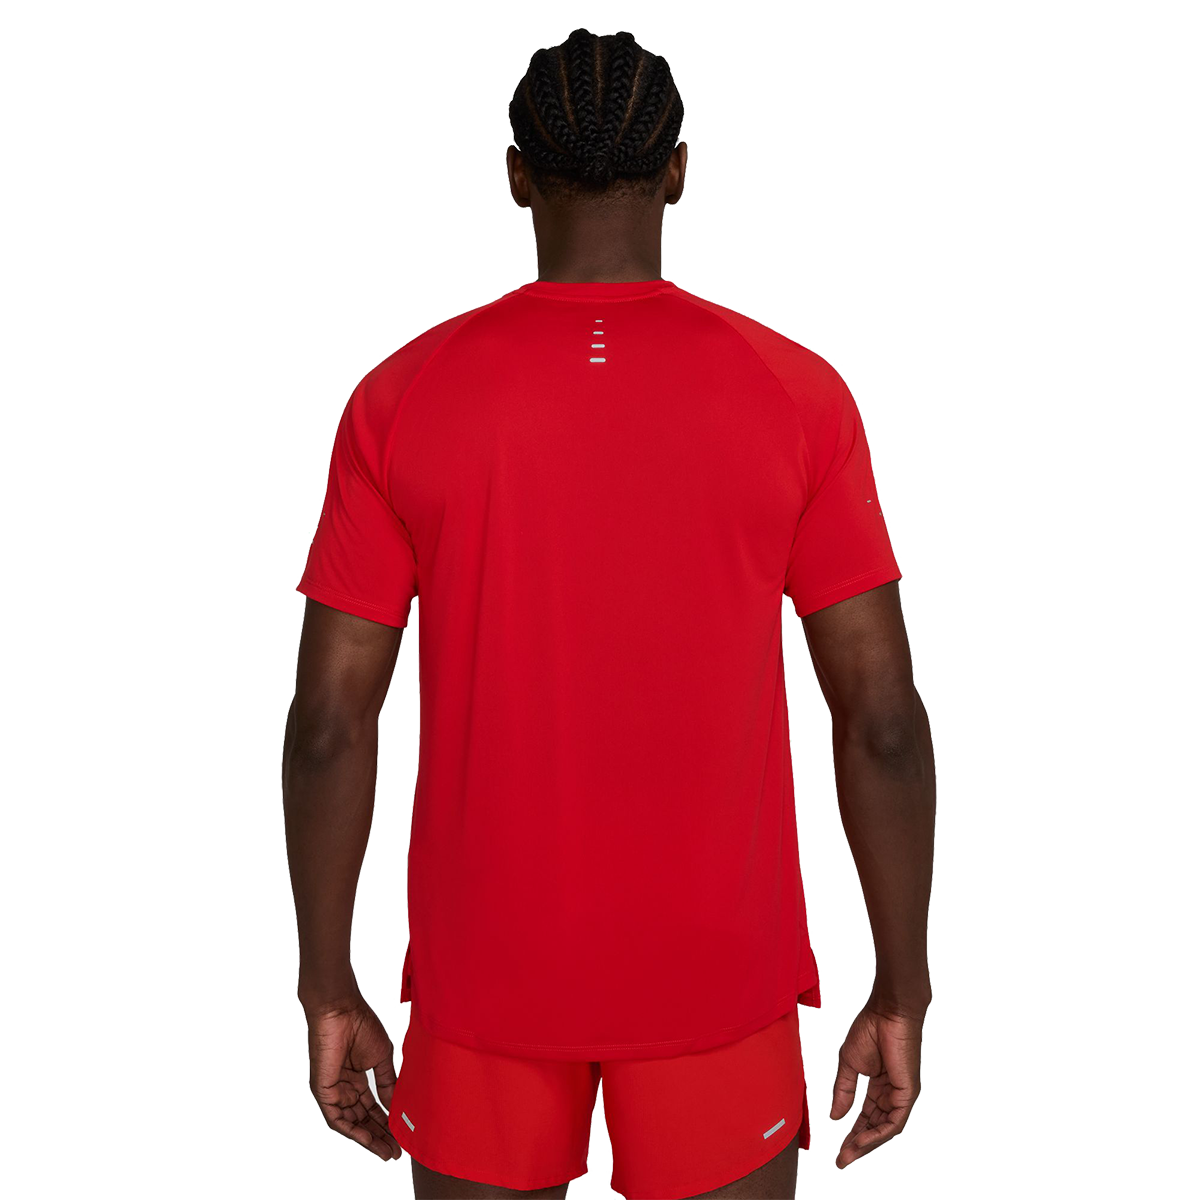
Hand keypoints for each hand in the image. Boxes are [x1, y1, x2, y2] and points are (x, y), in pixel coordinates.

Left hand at [305, 993, 401, 1160]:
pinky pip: (337, 1119)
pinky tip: (370, 1139)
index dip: (386, 1122)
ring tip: (388, 1149)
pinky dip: (354, 1131)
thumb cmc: (360, 1024)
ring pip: (351, 1123)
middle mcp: (344, 1087)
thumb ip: (387, 1082)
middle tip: (397, 1149)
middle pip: (363, 1119)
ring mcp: (333, 1091)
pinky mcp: (323, 1092)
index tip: (402, 1134)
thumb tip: (397, 1104)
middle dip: (380, 1135)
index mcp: (356, 1078)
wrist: (341, 1009)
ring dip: (370, 1138)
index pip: (372, 1107)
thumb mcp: (381, 1057)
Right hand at [829, 992, 925, 1168]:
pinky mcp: (908, 1093)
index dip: (852, 1133)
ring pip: (885, 1128)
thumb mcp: (849, 1064)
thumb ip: (843, 1090)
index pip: (867, 1116)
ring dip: (866, 1143)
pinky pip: (894, 1121)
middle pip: (875, 1126)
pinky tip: (862, 1139)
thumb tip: (835, 1116)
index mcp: (879, 1085)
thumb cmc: (869, 1029)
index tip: (838, 1149)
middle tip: (842, 1159)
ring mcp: (901, 1094)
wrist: (886, 1013)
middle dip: (858, 1144)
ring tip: (848, 1153)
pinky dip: (878, 1133)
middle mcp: (891, 1093)